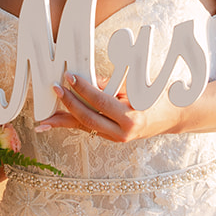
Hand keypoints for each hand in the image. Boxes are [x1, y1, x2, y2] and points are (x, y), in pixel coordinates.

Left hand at [37, 73, 182, 142]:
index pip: (100, 101)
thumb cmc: (154, 97)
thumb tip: (85, 79)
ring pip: (85, 128)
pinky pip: (89, 129)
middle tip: (55, 89)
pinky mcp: (112, 138)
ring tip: (44, 120)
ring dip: (64, 121)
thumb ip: (109, 85)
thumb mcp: (134, 87)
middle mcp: (122, 132)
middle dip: (68, 105)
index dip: (82, 89)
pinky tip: (57, 123)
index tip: (70, 77)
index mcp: (130, 118)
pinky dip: (73, 123)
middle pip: (87, 119)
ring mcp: (116, 138)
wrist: (171, 116)